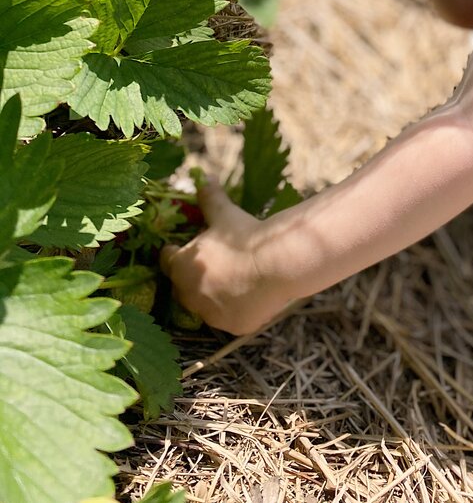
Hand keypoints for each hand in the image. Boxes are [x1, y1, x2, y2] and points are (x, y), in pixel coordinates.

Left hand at [159, 178, 292, 335]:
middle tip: (210, 262)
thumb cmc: (244, 236)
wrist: (275, 265)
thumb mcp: (224, 214)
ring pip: (203, 304)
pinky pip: (227, 317)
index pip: (167, 260)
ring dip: (210, 293)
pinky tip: (247, 293)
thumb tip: (202, 176)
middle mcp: (190, 295)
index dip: (175, 251)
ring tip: (230, 277)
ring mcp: (210, 315)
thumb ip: (210, 197)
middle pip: (182, 285)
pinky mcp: (231, 326)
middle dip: (191, 275)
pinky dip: (232, 307)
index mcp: (181, 267)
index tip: (181, 246)